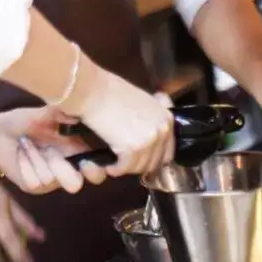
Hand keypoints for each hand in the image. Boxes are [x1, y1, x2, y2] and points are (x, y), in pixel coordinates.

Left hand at [0, 106, 108, 194]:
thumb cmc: (24, 121)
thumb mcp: (45, 113)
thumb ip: (64, 113)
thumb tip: (81, 113)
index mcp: (76, 149)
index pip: (99, 164)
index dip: (102, 167)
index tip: (92, 160)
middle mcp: (66, 167)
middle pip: (80, 183)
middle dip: (74, 173)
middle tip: (62, 156)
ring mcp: (50, 179)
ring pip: (54, 178)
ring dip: (39, 157)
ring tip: (27, 141)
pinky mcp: (33, 186)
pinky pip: (36, 180)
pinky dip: (27, 162)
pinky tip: (21, 151)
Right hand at [70, 57, 174, 176]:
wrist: (94, 91)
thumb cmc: (111, 92)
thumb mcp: (142, 102)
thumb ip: (152, 119)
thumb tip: (152, 134)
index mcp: (166, 118)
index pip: (167, 151)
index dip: (153, 158)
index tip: (141, 160)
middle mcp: (162, 130)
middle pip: (155, 162)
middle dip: (139, 164)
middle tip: (125, 162)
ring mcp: (149, 140)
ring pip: (140, 167)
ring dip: (127, 168)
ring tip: (115, 163)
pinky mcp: (133, 149)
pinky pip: (125, 168)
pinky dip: (116, 170)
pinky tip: (109, 166)